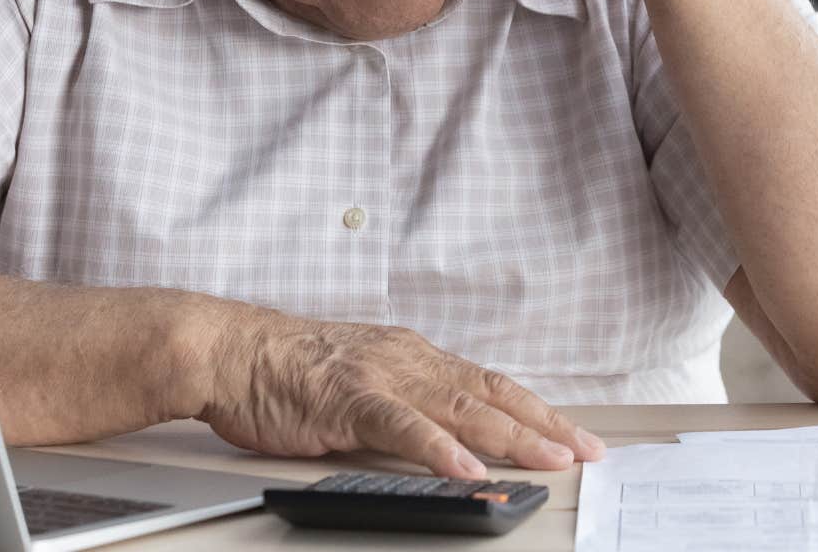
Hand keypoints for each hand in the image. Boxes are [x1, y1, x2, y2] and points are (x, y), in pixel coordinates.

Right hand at [197, 303, 605, 477]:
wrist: (231, 349)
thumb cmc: (288, 371)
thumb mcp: (362, 381)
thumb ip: (405, 403)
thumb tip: (448, 435)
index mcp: (415, 357)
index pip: (491, 384)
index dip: (537, 410)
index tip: (575, 435)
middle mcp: (408, 360)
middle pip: (491, 395)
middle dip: (544, 425)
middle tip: (586, 452)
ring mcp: (381, 376)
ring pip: (459, 407)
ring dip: (509, 436)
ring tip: (547, 459)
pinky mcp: (347, 398)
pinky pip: (400, 425)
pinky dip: (436, 448)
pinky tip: (464, 467)